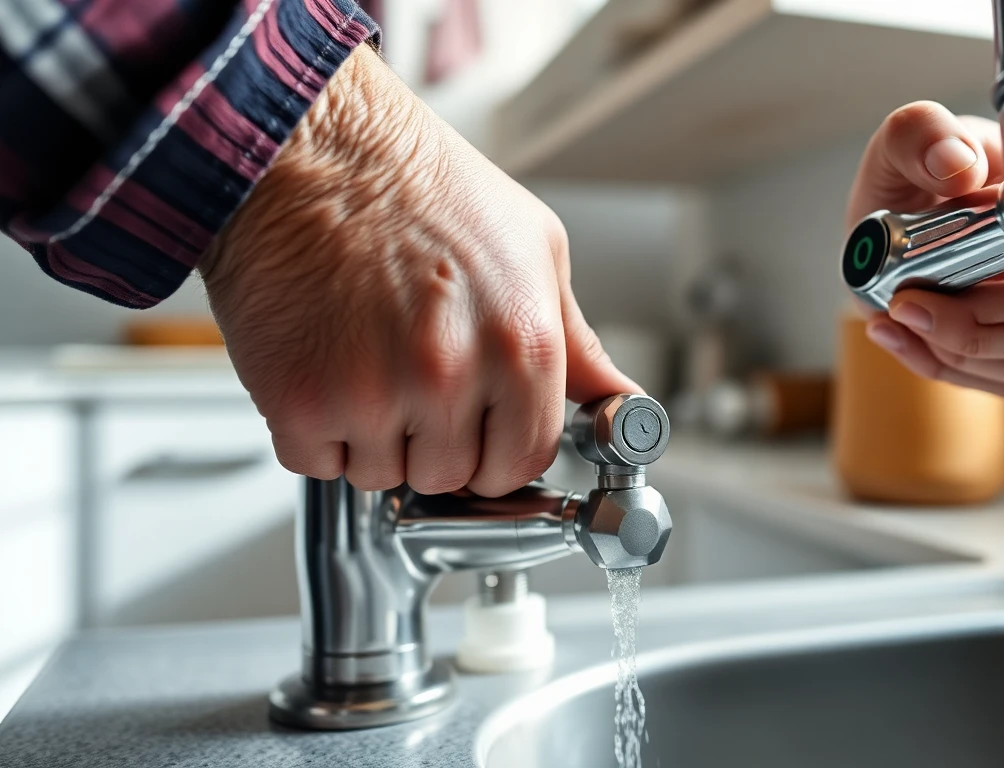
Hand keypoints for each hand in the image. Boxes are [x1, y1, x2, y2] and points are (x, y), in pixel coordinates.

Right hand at [199, 45, 636, 494]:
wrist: (311, 148)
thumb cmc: (422, 190)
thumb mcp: (535, 249)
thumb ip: (577, 344)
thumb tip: (622, 406)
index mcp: (521, 344)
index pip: (524, 460)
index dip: (501, 451)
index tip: (482, 432)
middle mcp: (450, 375)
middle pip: (452, 476)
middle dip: (437, 441)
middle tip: (414, 377)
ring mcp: (371, 394)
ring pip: (382, 476)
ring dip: (375, 439)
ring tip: (368, 360)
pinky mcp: (299, 401)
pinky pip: (317, 464)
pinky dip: (316, 432)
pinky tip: (326, 367)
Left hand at [846, 101, 1003, 401]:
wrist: (902, 216)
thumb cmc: (927, 170)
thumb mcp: (911, 138)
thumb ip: (924, 134)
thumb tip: (958, 166)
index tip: (969, 280)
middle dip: (982, 330)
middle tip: (908, 302)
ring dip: (962, 354)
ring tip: (900, 314)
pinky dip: (947, 367)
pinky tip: (903, 334)